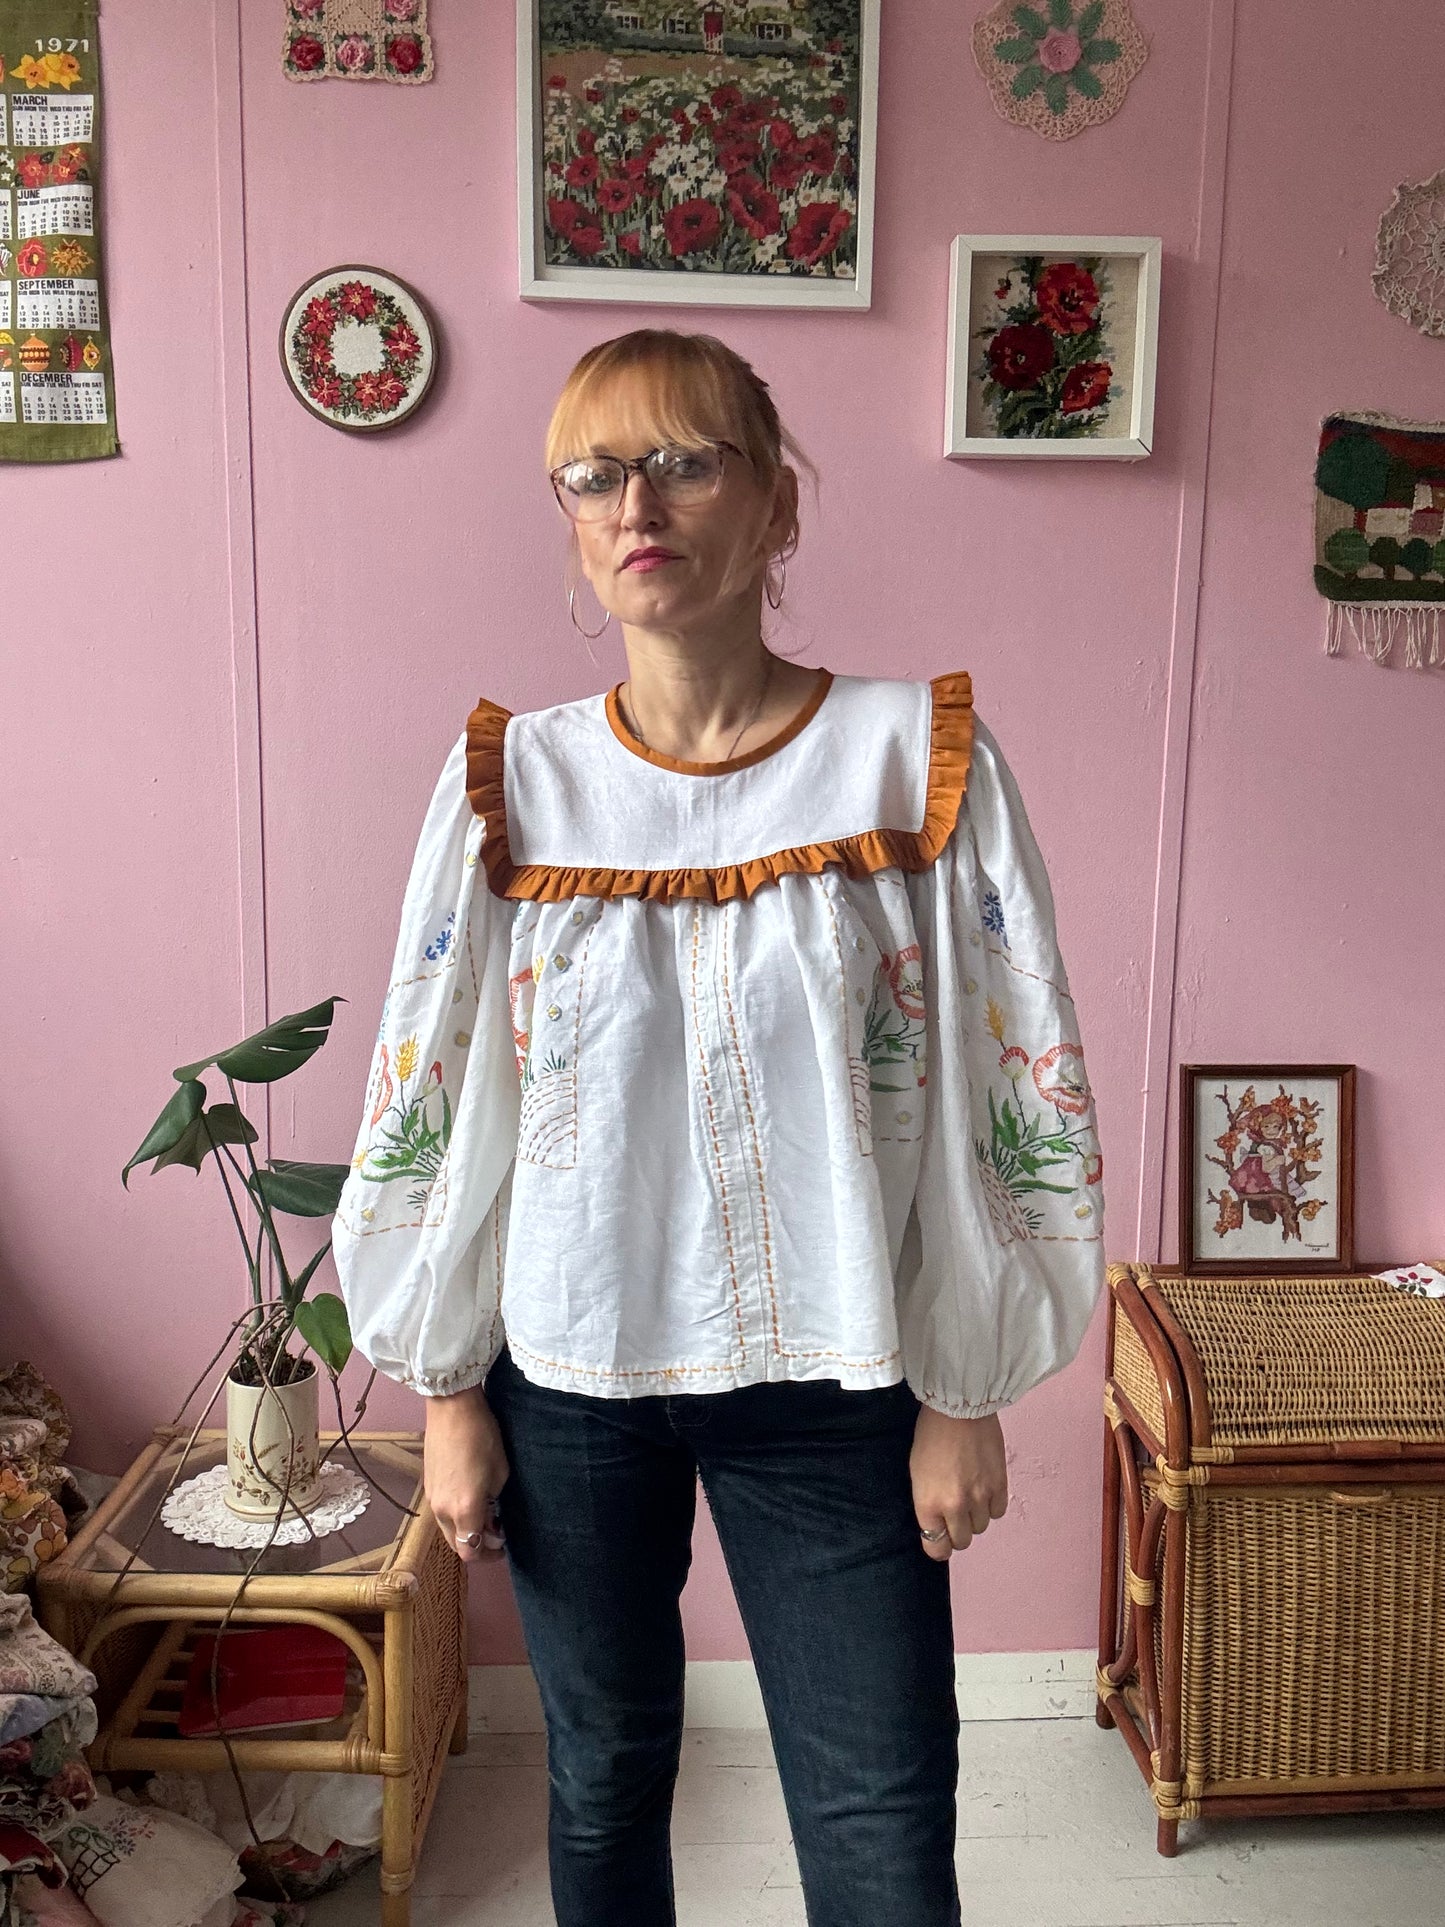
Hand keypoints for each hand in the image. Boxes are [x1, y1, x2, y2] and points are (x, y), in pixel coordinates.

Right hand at [423, 1385, 509, 1564]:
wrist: (452, 1408)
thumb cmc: (482, 1436)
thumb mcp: (500, 1472)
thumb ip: (494, 1502)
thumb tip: (491, 1517)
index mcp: (464, 1509)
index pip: (470, 1552)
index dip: (488, 1555)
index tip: (502, 1545)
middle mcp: (443, 1510)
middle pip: (456, 1545)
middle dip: (477, 1544)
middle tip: (496, 1530)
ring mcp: (432, 1498)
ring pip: (448, 1529)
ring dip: (466, 1529)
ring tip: (486, 1511)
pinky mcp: (428, 1485)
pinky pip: (442, 1511)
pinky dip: (456, 1514)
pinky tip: (471, 1496)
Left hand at [909, 1406, 1008, 1560]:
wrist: (958, 1406)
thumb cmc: (930, 1434)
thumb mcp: (917, 1472)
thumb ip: (927, 1502)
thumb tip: (937, 1522)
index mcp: (928, 1504)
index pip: (936, 1547)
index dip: (937, 1546)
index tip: (939, 1540)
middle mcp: (955, 1507)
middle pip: (962, 1541)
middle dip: (956, 1532)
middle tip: (953, 1516)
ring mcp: (980, 1497)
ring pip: (981, 1528)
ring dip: (974, 1517)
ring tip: (968, 1496)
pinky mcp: (1000, 1485)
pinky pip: (998, 1512)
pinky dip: (991, 1506)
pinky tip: (984, 1491)